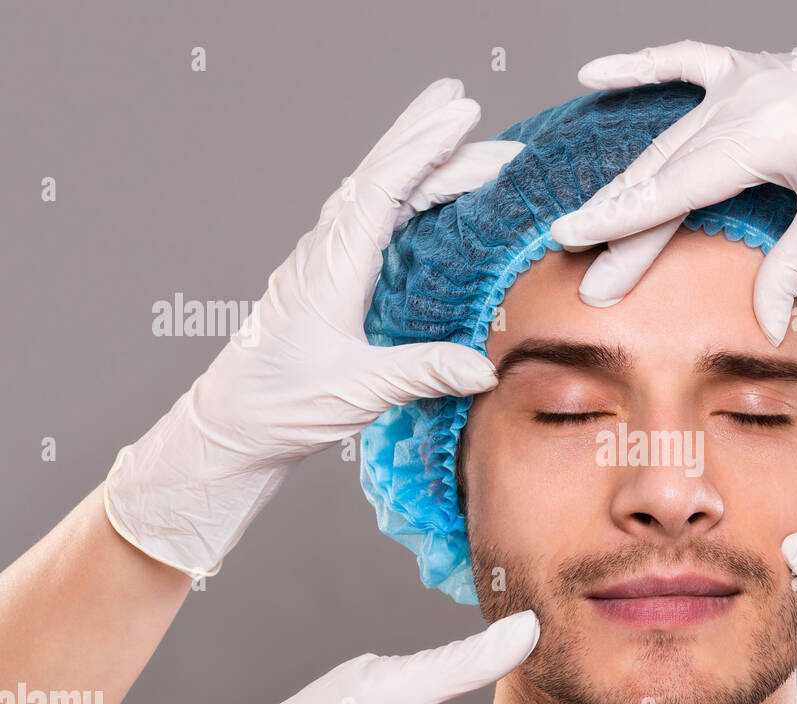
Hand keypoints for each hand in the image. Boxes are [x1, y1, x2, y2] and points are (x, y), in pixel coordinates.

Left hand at [105, 78, 523, 576]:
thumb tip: (483, 367)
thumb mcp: (357, 392)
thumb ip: (421, 372)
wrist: (233, 423)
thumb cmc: (282, 405)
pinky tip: (418, 190)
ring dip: (412, 158)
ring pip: (371, 190)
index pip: (382, 188)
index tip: (461, 116)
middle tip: (468, 106)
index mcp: (332, 268)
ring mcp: (323, 260)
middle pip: (378, 175)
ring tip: (451, 131)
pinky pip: (367, 215)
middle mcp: (325, 253)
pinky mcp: (327, 276)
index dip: (423, 148)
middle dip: (425, 137)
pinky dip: (400, 189)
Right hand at [548, 31, 796, 343]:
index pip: (672, 193)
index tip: (570, 244)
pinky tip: (596, 74)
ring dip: (629, 178)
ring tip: (589, 219)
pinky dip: (642, 68)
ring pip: (669, 134)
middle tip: (586, 274)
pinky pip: (685, 62)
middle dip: (620, 226)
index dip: (620, 225)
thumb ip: (790, 269)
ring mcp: (746, 78)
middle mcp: (743, 102)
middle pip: (663, 173)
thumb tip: (762, 327)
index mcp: (761, 138)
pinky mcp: (755, 69)